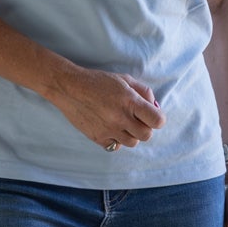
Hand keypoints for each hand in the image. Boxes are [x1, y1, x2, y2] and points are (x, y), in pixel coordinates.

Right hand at [48, 65, 162, 149]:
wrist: (69, 88)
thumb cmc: (98, 82)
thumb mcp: (124, 79)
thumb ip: (143, 92)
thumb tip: (155, 106)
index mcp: (129, 101)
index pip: (157, 120)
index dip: (157, 119)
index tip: (152, 115)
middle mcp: (120, 117)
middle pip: (146, 135)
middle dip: (145, 127)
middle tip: (136, 119)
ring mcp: (108, 129)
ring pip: (132, 143)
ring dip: (131, 134)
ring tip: (122, 123)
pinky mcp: (97, 138)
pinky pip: (115, 146)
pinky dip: (116, 139)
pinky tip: (110, 128)